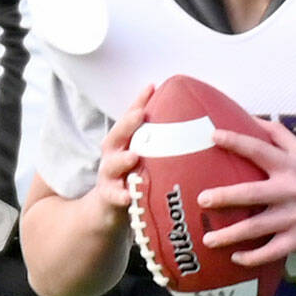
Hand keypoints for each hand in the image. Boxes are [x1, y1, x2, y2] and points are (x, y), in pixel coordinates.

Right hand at [85, 84, 151, 215]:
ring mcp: (109, 175)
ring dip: (122, 160)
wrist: (107, 208)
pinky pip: (114, 196)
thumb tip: (188, 117)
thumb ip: (159, 139)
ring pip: (112, 165)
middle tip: (140, 114)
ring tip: (133, 156)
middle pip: (116, 135)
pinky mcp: (109, 197)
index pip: (130, 118)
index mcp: (122, 142)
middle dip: (127, 124)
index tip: (152, 87)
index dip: (139, 101)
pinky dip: (120, 195)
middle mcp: (112, 155)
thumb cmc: (130, 175)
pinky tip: (128, 196)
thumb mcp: (143, 155)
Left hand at [197, 119, 295, 266]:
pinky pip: (271, 251)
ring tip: (207, 239)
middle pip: (253, 193)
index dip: (237, 141)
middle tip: (202, 199)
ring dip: (231, 235)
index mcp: (291, 165)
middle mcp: (291, 190)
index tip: (213, 136)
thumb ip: (279, 135)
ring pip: (257, 227)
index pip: (260, 149)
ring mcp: (295, 217)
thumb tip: (250, 118)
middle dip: (226, 197)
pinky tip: (235, 258)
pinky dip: (252, 257)